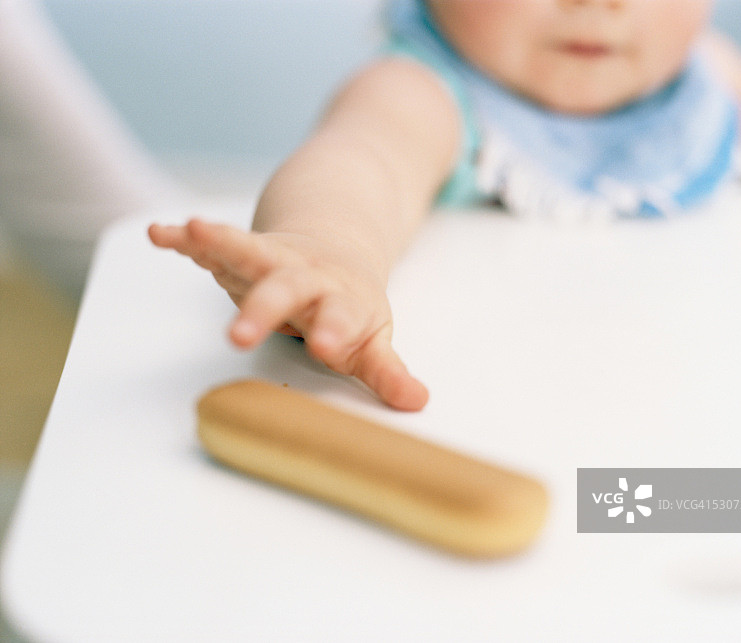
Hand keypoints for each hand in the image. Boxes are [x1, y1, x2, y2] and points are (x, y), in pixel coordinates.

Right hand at [148, 219, 428, 410]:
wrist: (336, 252)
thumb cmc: (351, 308)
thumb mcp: (372, 340)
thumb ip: (387, 371)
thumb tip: (417, 403)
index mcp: (343, 300)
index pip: (342, 315)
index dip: (335, 329)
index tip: (326, 345)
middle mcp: (306, 275)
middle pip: (286, 288)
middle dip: (263, 309)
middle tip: (238, 335)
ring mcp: (273, 259)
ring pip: (247, 250)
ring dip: (220, 242)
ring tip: (194, 230)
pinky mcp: (242, 252)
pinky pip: (213, 244)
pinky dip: (186, 239)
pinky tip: (159, 234)